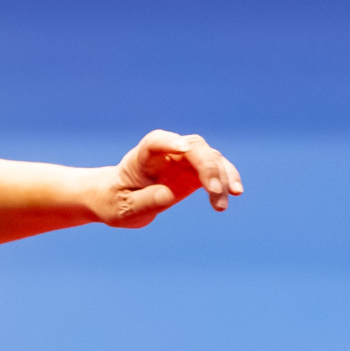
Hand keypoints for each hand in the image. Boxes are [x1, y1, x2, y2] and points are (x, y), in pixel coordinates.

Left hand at [102, 130, 242, 227]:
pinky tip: (233, 194)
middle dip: (206, 165)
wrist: (119, 200)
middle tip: (213, 191)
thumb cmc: (116, 202)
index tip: (183, 148)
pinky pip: (216, 170)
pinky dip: (227, 180)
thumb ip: (145, 201)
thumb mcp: (124, 208)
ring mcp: (183, 160)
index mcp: (141, 158)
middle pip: (192, 147)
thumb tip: (168, 194)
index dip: (169, 142)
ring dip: (221, 177)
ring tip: (221, 205)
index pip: (155, 142)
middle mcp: (166, 153)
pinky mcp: (194, 172)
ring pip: (209, 157)